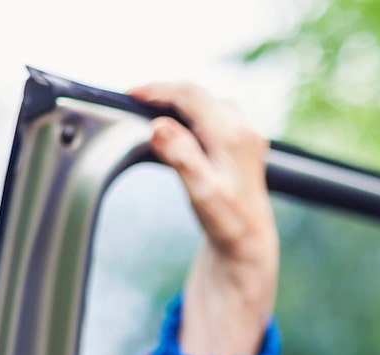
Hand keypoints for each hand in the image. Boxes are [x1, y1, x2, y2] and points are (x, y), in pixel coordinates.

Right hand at [129, 83, 278, 354]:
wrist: (249, 240)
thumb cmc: (226, 219)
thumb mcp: (200, 190)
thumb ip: (181, 156)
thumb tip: (158, 126)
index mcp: (231, 134)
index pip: (190, 95)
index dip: (157, 89)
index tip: (129, 94)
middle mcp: (243, 128)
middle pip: (198, 95)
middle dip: (165, 93)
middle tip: (134, 100)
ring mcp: (246, 135)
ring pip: (208, 103)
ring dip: (180, 101)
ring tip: (152, 109)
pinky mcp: (245, 144)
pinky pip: (215, 115)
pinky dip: (193, 113)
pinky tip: (179, 125)